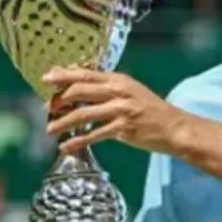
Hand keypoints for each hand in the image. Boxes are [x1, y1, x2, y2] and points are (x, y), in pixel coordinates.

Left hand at [43, 68, 187, 154]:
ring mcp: (121, 110)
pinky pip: (94, 135)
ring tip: (50, 130)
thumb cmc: (151, 110)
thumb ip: (108, 90)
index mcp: (119, 80)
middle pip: (80, 91)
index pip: (86, 74)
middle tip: (47, 109)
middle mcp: (119, 92)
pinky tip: (66, 146)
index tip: (46, 79)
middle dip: (58, 100)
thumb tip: (79, 91)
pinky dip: (77, 141)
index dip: (63, 76)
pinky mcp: (124, 128)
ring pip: (83, 114)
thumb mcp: (131, 92)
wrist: (175, 127)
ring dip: (62, 123)